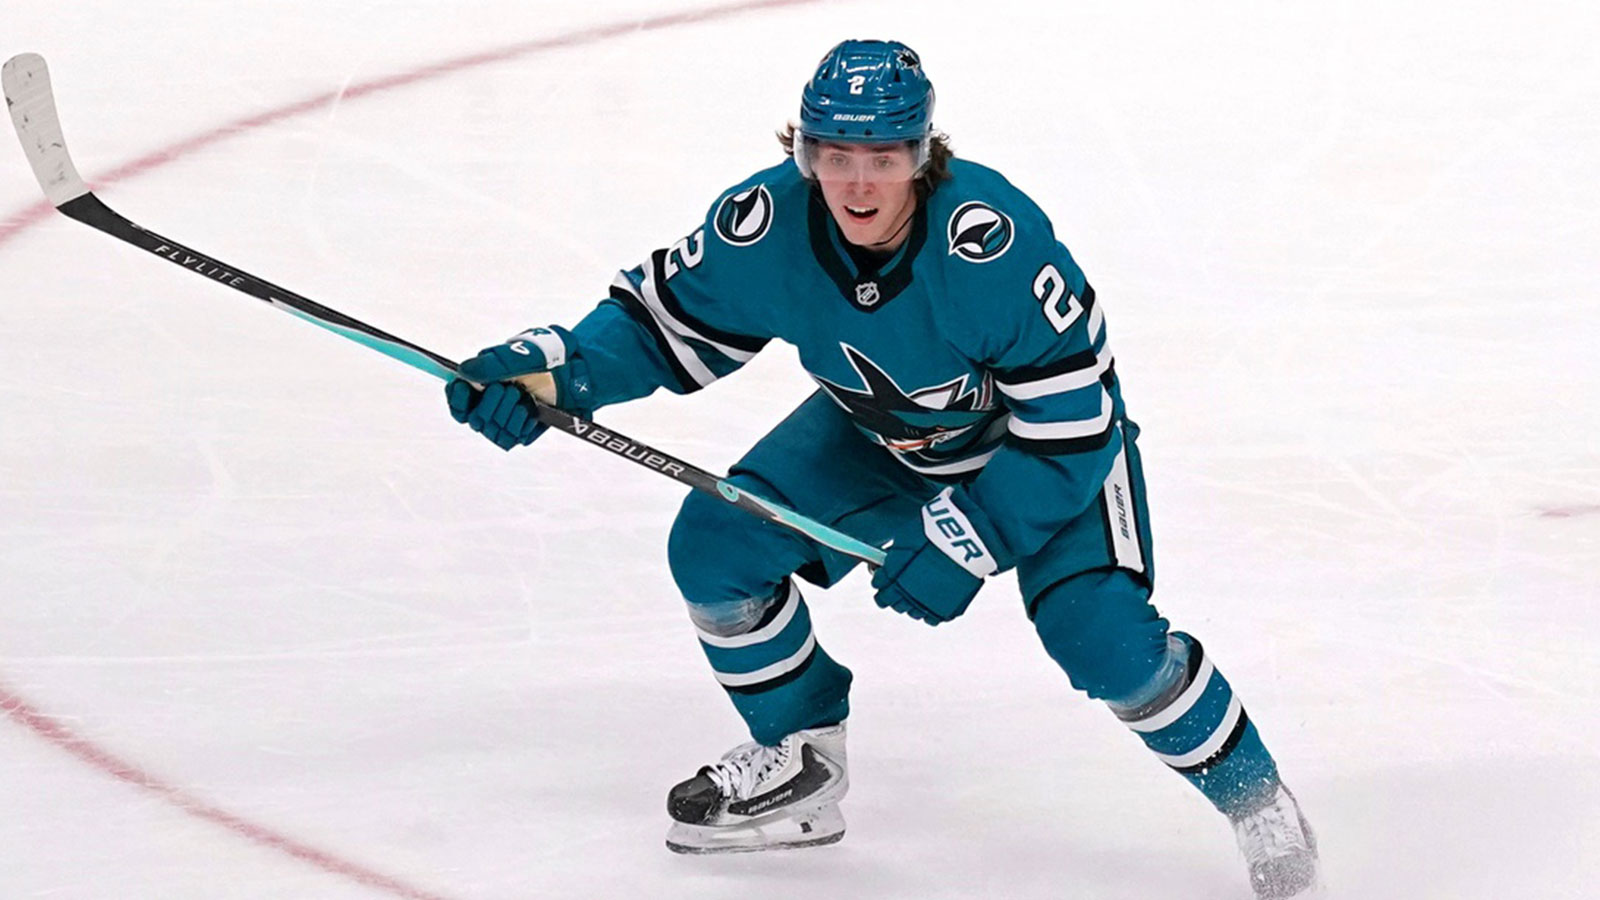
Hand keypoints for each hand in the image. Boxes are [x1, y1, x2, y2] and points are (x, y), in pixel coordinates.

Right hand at [447, 326, 572, 450]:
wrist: (577, 372)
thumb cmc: (547, 358)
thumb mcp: (520, 355)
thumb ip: (492, 364)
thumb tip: (463, 371)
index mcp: (483, 381)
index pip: (457, 399)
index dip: (457, 398)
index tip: (465, 389)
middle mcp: (490, 402)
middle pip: (473, 419)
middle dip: (490, 405)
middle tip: (509, 390)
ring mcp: (506, 417)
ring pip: (491, 431)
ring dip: (506, 415)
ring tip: (523, 399)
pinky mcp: (521, 430)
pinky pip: (509, 440)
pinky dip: (519, 426)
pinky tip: (530, 413)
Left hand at [870, 487, 1002, 625]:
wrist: (968, 537)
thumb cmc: (937, 533)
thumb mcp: (906, 538)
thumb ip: (894, 556)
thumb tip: (885, 565)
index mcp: (896, 577)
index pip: (880, 587)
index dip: (879, 583)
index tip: (881, 579)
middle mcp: (909, 594)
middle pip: (893, 603)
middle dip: (892, 595)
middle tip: (896, 586)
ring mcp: (929, 603)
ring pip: (911, 612)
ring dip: (909, 603)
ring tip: (915, 592)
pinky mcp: (947, 608)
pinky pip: (931, 619)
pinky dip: (928, 612)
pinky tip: (930, 601)